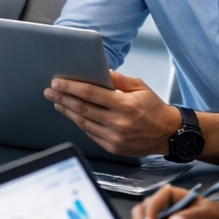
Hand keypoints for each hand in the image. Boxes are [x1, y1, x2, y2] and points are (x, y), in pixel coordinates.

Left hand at [44, 70, 181, 157]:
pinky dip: (79, 123)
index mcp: (125, 105)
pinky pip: (90, 133)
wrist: (168, 134)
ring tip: (56, 102)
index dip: (71, 87)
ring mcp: (115, 137)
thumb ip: (119, 79)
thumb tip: (100, 71)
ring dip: (67, 111)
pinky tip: (71, 114)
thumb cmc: (154, 108)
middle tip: (50, 91)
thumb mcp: (140, 87)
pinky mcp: (113, 147)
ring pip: (83, 122)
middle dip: (63, 98)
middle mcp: (118, 122)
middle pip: (82, 108)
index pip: (91, 93)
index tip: (57, 82)